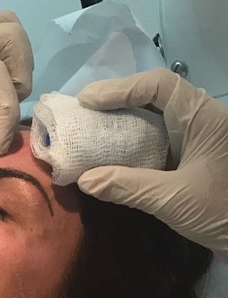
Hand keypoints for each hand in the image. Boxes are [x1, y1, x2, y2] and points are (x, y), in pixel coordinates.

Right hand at [76, 68, 227, 260]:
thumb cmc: (223, 212)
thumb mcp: (173, 199)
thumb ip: (128, 187)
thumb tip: (84, 181)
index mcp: (203, 118)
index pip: (159, 85)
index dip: (120, 88)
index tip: (86, 102)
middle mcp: (201, 121)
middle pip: (155, 97)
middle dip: (117, 101)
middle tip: (82, 112)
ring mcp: (198, 141)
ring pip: (156, 118)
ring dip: (123, 122)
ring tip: (91, 130)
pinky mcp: (193, 160)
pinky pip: (159, 141)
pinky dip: (132, 144)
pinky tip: (111, 155)